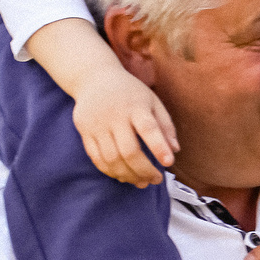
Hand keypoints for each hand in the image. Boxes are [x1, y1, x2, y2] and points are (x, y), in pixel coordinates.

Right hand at [71, 67, 176, 188]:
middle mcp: (114, 115)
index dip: (158, 147)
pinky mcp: (84, 132)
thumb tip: (174, 150)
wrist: (94, 78)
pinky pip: (96, 158)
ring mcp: (97, 124)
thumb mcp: (152, 101)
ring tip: (141, 181)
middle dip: (144, 170)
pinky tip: (123, 176)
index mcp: (135, 105)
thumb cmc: (129, 93)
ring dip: (128, 175)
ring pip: (111, 159)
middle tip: (156, 179)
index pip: (148, 128)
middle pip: (128, 151)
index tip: (168, 163)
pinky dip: (111, 172)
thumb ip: (165, 125)